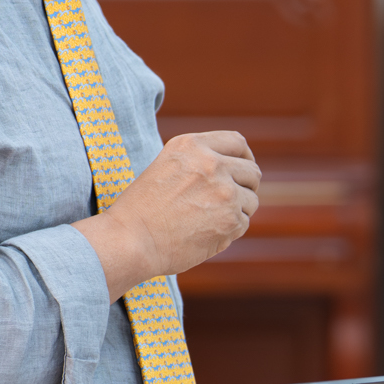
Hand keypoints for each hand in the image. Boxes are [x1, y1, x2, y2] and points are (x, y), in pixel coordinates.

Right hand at [73, 131, 259, 296]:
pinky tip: (206, 233)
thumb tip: (236, 167)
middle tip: (229, 201)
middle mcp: (211, 163)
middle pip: (252, 171)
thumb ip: (199, 161)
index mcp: (192, 146)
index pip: (237, 142)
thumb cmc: (143, 209)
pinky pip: (243, 223)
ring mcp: (224, 192)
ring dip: (238, 210)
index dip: (244, 157)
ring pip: (251, 200)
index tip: (242, 170)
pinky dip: (230, 230)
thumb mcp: (167, 166)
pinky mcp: (230, 220)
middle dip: (246, 186)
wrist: (131, 240)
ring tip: (209, 220)